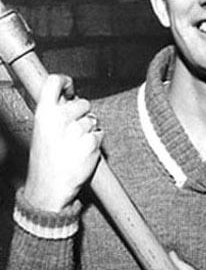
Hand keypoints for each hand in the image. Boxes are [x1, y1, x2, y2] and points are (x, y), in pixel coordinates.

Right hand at [24, 74, 102, 211]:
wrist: (49, 188)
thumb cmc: (46, 160)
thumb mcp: (42, 130)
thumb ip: (55, 112)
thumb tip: (71, 98)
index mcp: (44, 113)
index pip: (55, 82)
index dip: (65, 81)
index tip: (70, 89)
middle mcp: (60, 118)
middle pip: (83, 103)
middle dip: (82, 114)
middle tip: (73, 132)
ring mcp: (77, 130)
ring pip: (93, 120)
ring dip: (89, 130)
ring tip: (75, 145)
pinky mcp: (91, 143)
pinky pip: (100, 134)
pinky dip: (95, 142)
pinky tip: (83, 152)